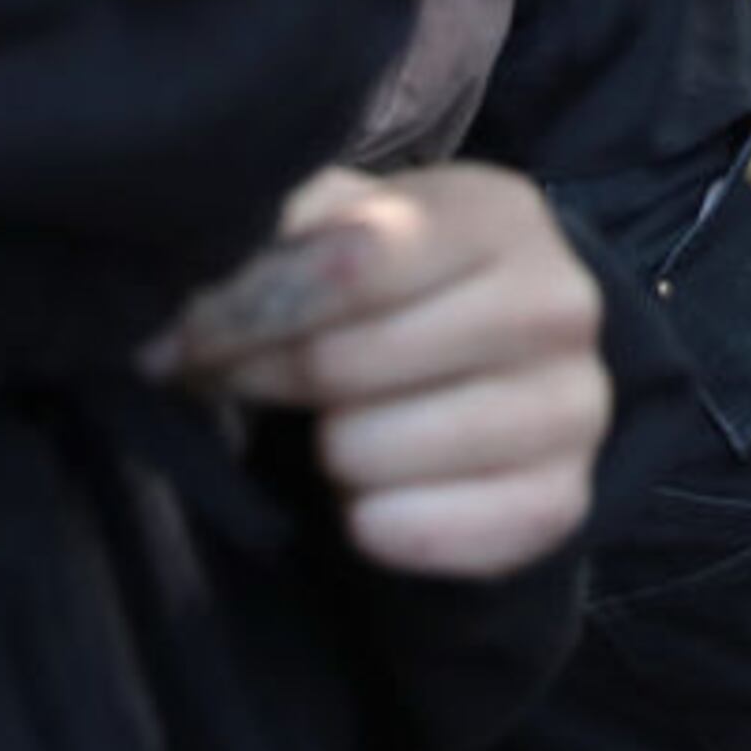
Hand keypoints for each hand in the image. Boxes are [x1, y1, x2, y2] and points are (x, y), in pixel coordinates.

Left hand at [151, 164, 607, 579]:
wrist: (502, 370)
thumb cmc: (396, 290)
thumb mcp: (347, 226)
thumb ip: (280, 231)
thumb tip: (189, 277)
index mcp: (501, 215)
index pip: (348, 263)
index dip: (239, 311)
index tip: (177, 338)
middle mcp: (558, 304)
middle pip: (342, 366)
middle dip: (264, 379)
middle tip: (240, 380)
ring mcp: (573, 409)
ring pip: (366, 456)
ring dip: (327, 451)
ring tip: (338, 426)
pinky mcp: (560, 504)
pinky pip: (412, 535)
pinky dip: (370, 523)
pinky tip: (377, 488)